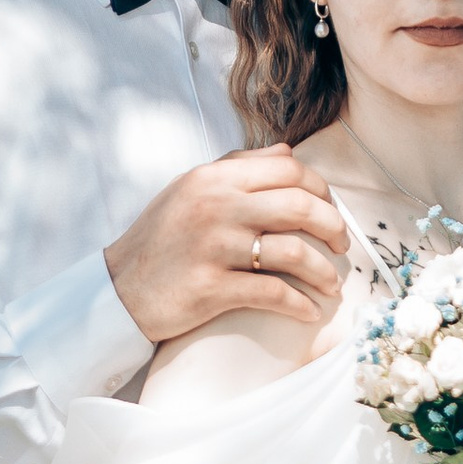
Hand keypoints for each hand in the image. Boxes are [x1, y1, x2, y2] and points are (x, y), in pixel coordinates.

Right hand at [104, 148, 348, 346]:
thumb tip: (287, 151)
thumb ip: (238, 167)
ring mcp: (215, 248)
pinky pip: (273, 293)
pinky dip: (300, 305)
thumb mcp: (191, 189)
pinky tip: (309, 312)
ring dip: (324, 272)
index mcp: (215, 178)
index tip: (330, 209)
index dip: (321, 188)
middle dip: (333, 227)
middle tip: (341, 246)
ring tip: (331, 285)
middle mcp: (217, 207)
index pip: (289, 169)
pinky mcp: (212, 288)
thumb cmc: (161, 238)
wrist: (121, 288)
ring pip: (294, 252)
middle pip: (300, 206)